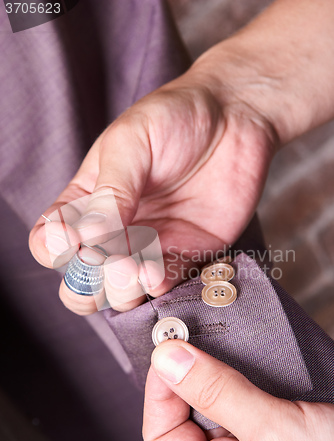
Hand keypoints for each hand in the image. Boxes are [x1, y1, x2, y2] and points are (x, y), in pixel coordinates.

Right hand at [29, 65, 275, 314]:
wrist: (234, 117)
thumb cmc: (174, 118)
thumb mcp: (131, 143)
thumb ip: (112, 190)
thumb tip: (89, 237)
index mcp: (87, 200)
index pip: (51, 239)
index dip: (53, 248)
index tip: (72, 238)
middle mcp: (114, 230)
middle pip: (82, 278)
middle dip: (86, 284)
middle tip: (107, 262)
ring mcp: (149, 245)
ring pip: (121, 291)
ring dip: (121, 290)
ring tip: (134, 268)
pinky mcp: (186, 254)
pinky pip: (165, 285)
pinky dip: (157, 289)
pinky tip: (157, 275)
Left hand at [143, 341, 333, 440]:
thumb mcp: (274, 432)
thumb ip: (218, 394)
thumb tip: (168, 359)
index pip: (163, 435)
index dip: (159, 390)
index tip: (167, 351)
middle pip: (187, 412)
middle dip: (188, 373)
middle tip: (189, 336)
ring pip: (216, 398)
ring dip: (214, 368)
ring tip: (213, 341)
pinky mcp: (274, 427)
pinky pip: (244, 394)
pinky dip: (240, 370)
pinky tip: (241, 353)